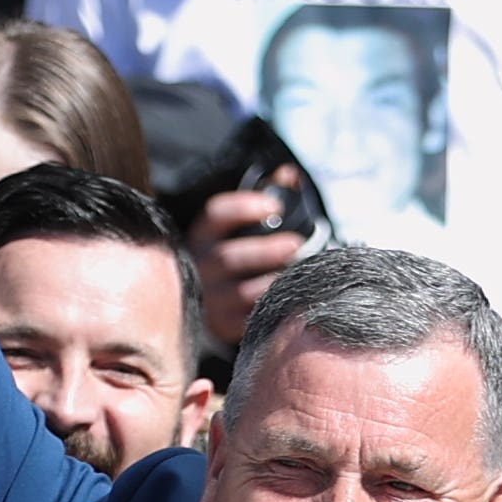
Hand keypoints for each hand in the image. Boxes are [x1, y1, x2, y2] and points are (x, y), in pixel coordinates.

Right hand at [191, 179, 311, 348]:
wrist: (210, 302)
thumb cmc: (236, 252)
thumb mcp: (241, 224)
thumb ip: (267, 194)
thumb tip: (291, 175)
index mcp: (202, 236)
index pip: (216, 215)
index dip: (245, 208)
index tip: (275, 206)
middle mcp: (200, 268)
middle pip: (229, 258)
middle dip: (266, 251)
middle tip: (296, 245)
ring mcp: (210, 301)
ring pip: (243, 293)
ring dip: (275, 283)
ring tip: (301, 275)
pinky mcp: (224, 326)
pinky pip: (251, 321)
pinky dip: (274, 310)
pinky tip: (295, 299)